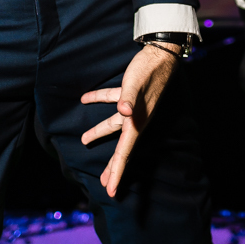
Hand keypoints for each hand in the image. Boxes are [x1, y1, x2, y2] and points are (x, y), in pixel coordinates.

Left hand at [79, 43, 179, 197]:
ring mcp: (133, 107)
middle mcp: (136, 119)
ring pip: (113, 125)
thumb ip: (129, 98)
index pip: (125, 152)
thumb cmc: (148, 70)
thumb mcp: (137, 84)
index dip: (117, 172)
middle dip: (113, 165)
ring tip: (84, 140)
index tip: (111, 190)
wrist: (161, 53)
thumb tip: (124, 112)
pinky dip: (99, 100)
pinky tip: (85, 99)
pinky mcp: (129, 94)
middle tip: (104, 183)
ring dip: (98, 132)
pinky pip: (112, 101)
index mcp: (137, 122)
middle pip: (122, 147)